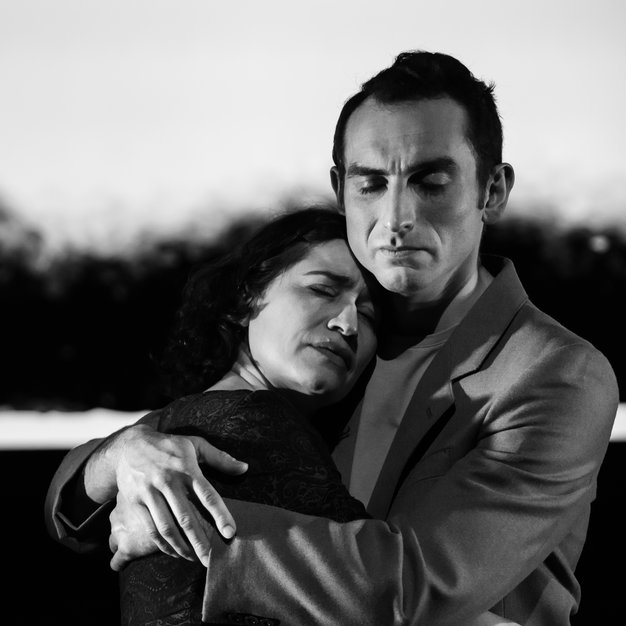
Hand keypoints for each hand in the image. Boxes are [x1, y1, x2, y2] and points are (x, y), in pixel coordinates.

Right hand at [85, 424, 246, 565]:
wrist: (129, 446)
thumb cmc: (169, 446)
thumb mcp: (195, 445)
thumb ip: (220, 458)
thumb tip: (245, 468)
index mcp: (186, 468)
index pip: (207, 494)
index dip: (219, 514)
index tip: (230, 532)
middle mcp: (168, 481)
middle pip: (187, 517)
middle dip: (200, 541)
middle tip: (212, 559)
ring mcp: (150, 492)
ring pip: (167, 527)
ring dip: (182, 547)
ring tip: (195, 559)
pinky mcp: (135, 502)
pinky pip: (151, 528)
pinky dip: (163, 544)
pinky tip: (175, 552)